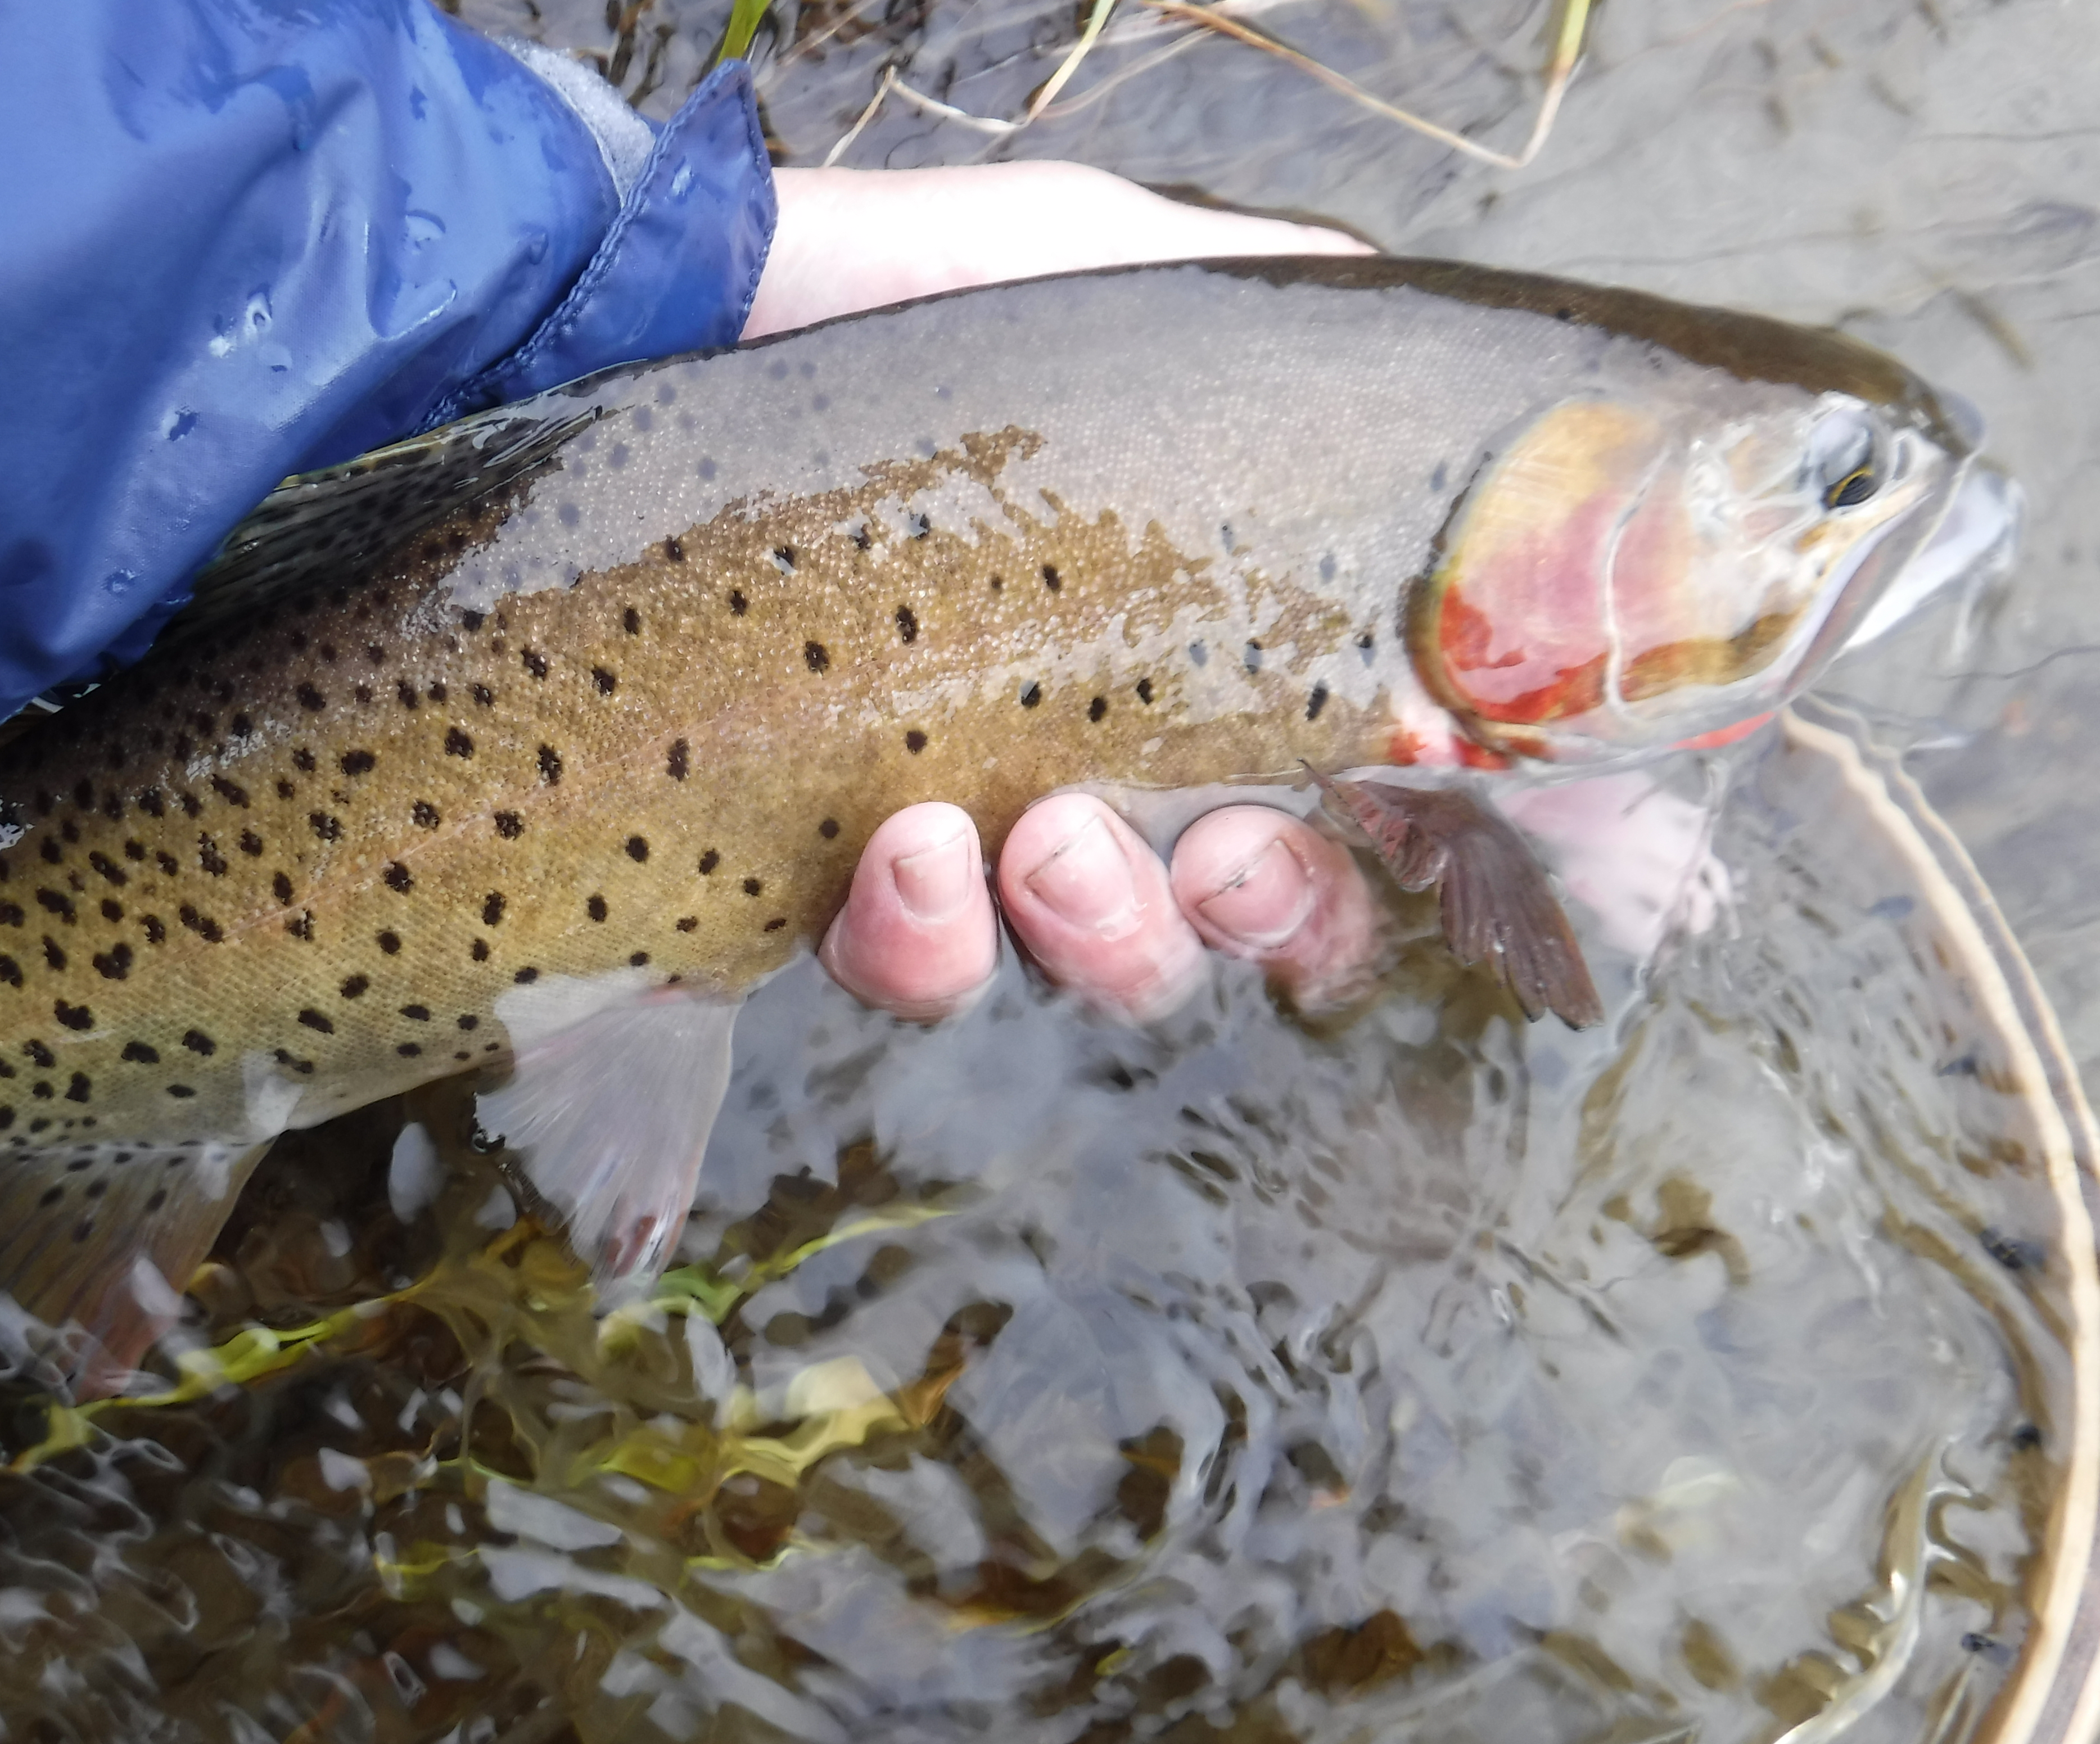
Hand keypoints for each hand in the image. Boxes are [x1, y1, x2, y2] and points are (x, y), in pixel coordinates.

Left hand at [749, 161, 1383, 1021]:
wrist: (685, 325)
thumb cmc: (914, 311)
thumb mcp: (1125, 277)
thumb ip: (1295, 333)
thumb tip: (1464, 378)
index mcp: (1215, 658)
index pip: (1378, 803)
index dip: (1468, 862)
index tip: (1549, 880)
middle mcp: (1115, 765)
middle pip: (1254, 928)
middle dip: (1264, 914)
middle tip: (1218, 851)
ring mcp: (973, 833)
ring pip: (1100, 969)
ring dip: (1107, 937)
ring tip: (1040, 838)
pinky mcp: (825, 872)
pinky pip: (911, 975)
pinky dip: (927, 942)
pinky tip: (902, 851)